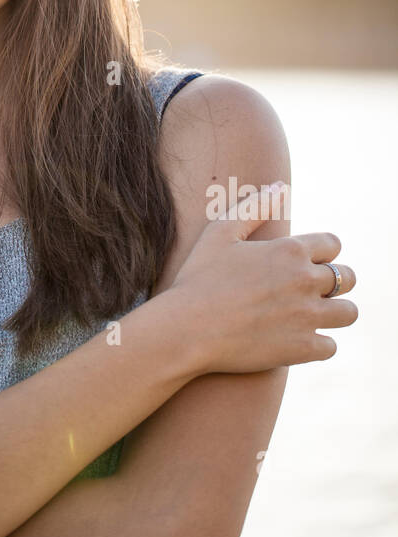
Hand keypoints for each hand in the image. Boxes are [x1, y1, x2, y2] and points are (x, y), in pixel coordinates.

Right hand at [170, 185, 357, 374]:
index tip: (308, 261)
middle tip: (313, 289)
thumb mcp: (220, 232)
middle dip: (335, 281)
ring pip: (348, 313)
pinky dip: (319, 344)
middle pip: (348, 278)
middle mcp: (305, 281)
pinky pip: (331, 346)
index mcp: (289, 250)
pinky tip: (299, 339)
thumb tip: (280, 187)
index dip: (323, 252)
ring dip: (335, 312)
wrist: (187, 329)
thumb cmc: (198, 278)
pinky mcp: (303, 349)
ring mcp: (307, 316)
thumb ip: (254, 207)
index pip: (333, 244)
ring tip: (313, 315)